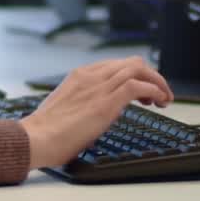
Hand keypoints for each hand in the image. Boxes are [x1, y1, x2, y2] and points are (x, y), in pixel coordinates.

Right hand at [18, 56, 172, 168]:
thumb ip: (84, 103)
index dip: (135, 74)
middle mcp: (91, 76)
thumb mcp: (67, 107)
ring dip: (157, 81)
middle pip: (132, 62)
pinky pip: (137, 85)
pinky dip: (153, 90)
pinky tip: (157, 101)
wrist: (35, 138)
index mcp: (80, 75)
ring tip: (164, 98)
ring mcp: (98, 87)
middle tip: (159, 94)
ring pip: (139, 68)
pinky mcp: (105, 103)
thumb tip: (97, 114)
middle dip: (151, 75)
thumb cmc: (45, 131)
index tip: (143, 91)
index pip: (117, 64)